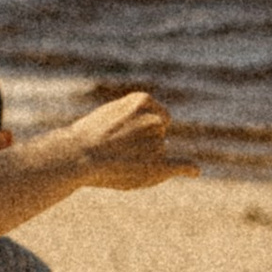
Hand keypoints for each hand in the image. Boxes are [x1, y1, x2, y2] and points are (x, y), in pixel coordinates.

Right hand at [56, 89, 196, 188]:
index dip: (141, 128)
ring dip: (142, 159)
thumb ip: (137, 117)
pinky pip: (180, 165)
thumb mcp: (112, 115)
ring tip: (116, 160)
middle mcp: (155, 119)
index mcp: (144, 100)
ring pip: (156, 153)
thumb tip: (162, 123)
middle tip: (114, 149)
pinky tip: (194, 171)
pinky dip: (187, 168)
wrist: (77, 156)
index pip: (157, 117)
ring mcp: (157, 142)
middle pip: (157, 136)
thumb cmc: (89, 136)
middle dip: (143, 143)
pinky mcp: (158, 164)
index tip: (124, 133)